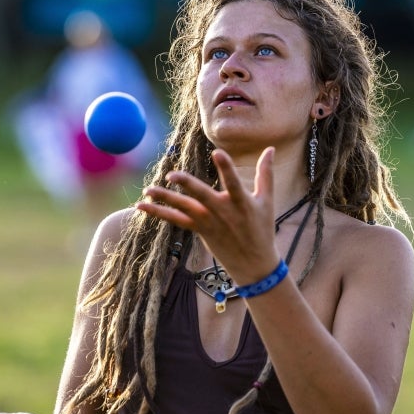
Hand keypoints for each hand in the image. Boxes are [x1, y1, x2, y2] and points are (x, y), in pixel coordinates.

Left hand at [138, 146, 279, 284]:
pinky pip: (176, 220)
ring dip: (165, 199)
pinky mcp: (199, 230)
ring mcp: (209, 222)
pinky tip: (142, 206)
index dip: (226, 168)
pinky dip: (159, 213)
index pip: (234, 183)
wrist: (254, 264)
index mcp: (242, 203)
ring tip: (148, 190)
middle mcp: (223, 212)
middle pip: (202, 196)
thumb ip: (266, 173)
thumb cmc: (262, 229)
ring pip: (184, 209)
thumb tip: (271, 148)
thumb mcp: (267, 201)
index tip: (217, 152)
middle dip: (187, 185)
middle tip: (172, 175)